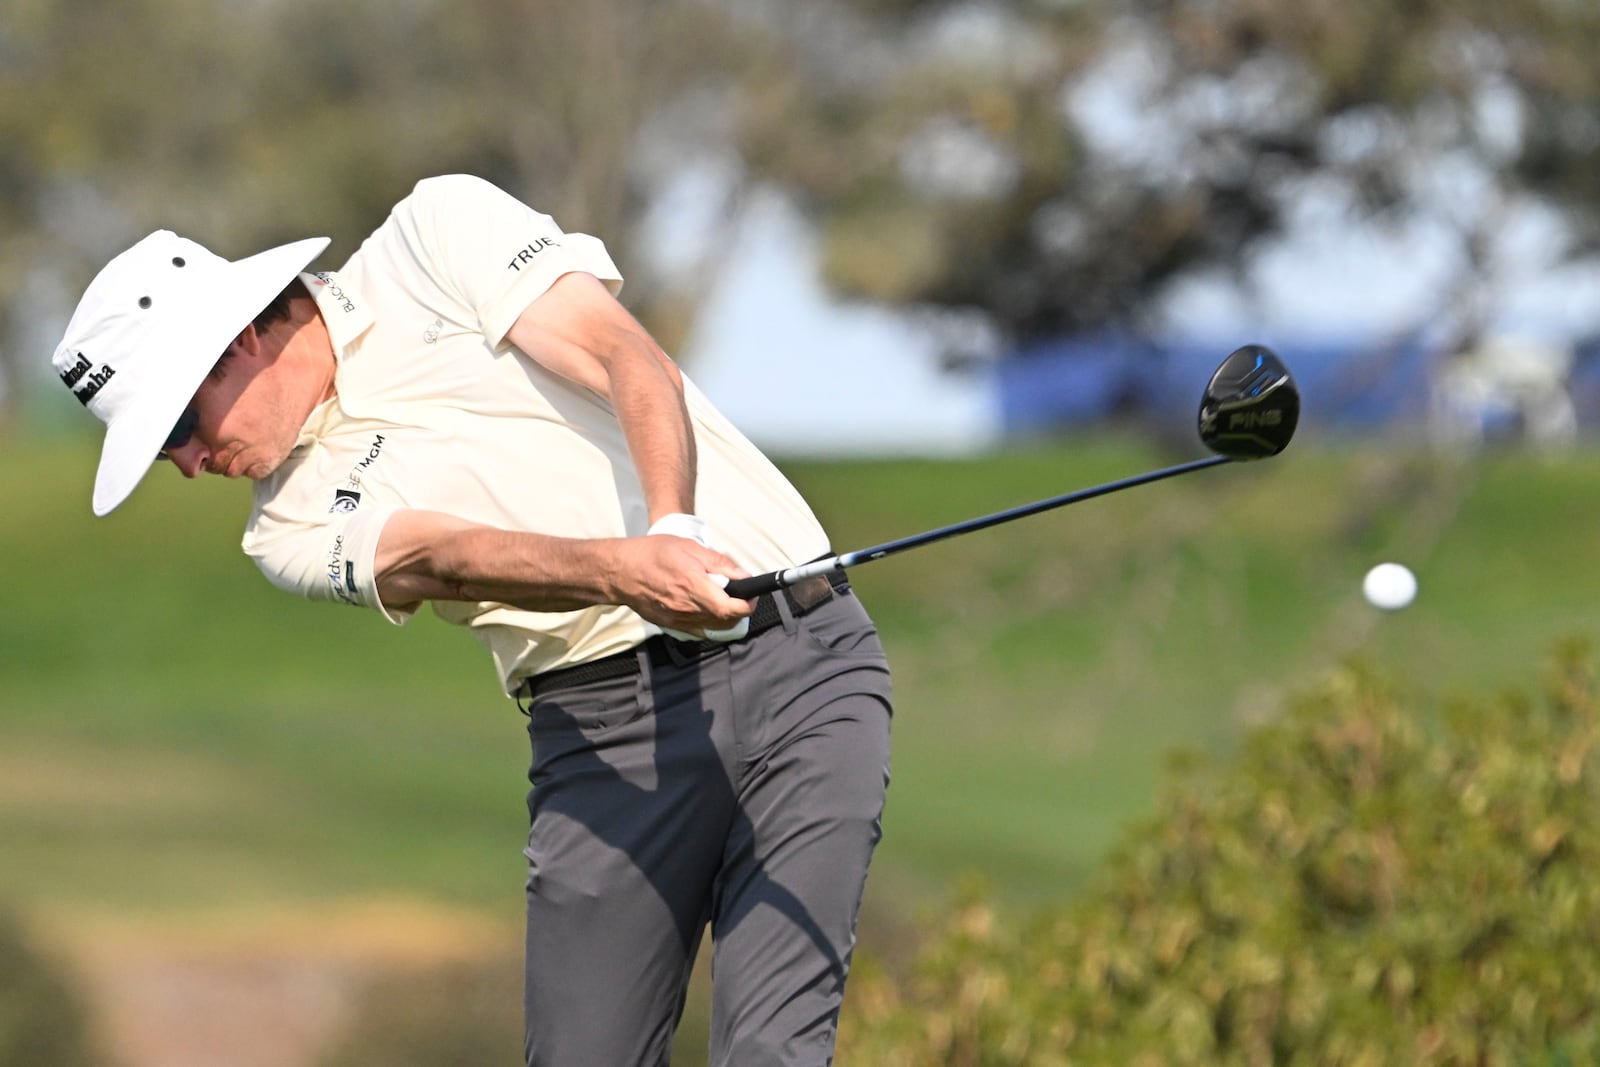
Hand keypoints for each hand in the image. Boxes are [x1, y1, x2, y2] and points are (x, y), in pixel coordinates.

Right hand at [617, 520, 753, 639]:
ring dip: (725, 616)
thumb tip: (744, 576)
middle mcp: (686, 607)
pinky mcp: (670, 625)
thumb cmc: (653, 553)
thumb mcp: (689, 547)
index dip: (748, 604)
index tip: (753, 595)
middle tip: (741, 595)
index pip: (730, 608)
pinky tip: (705, 606)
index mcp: (692, 585)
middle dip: (740, 610)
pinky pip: (698, 630)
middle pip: (726, 621)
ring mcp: (677, 619)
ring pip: (714, 628)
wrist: (620, 571)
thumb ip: (720, 563)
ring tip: (722, 597)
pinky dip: (709, 621)